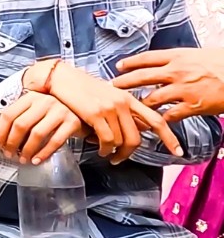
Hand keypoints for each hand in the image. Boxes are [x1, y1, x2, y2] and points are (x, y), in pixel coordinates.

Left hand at [0, 91, 84, 164]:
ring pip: (37, 134)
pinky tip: (36, 159)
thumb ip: (17, 119)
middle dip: (12, 142)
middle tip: (8, 153)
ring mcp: (59, 111)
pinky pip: (55, 141)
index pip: (9, 114)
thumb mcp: (34, 110)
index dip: (0, 131)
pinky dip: (43, 153)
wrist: (82, 109)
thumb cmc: (53, 112)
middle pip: (21, 124)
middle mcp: (44, 101)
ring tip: (22, 159)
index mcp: (31, 97)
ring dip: (27, 150)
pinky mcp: (72, 122)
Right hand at [28, 60, 181, 161]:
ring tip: (104, 153)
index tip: (177, 151)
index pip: (156, 119)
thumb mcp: (106, 95)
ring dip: (113, 153)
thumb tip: (134, 129)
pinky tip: (98, 148)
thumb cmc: (80, 88)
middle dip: (129, 153)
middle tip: (119, 159)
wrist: (59, 77)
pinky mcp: (95, 113)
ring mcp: (109, 107)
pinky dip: (103, 148)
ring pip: (121, 141)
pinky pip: (107, 139)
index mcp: (128, 97)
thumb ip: (121, 110)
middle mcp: (122, 102)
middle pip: (136, 137)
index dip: (169, 137)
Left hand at [113, 49, 223, 122]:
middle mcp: (177, 71)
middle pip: (142, 76)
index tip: (118, 66)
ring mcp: (184, 89)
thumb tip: (171, 63)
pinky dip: (161, 119)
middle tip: (112, 87)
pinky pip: (171, 115)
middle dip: (124, 82)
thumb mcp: (200, 54)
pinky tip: (154, 123)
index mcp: (179, 56)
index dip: (131, 62)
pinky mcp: (193, 106)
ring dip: (139, 105)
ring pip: (152, 98)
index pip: (147, 58)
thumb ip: (183, 60)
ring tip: (128, 110)